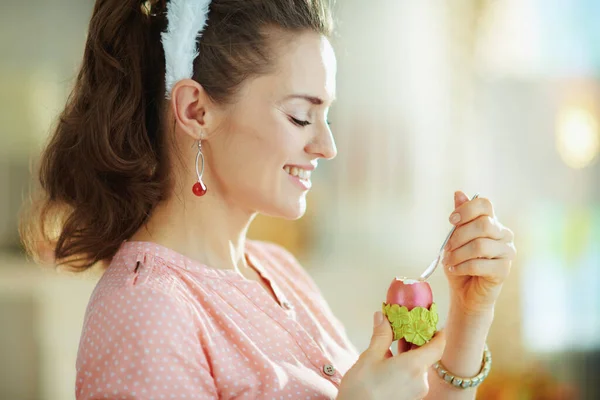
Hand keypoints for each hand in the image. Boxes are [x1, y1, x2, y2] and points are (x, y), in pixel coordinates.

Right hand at [337, 311, 445, 399]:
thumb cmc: (361, 389)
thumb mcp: (369, 358)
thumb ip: (381, 336)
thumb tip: (382, 317)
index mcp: (414, 366)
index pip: (438, 346)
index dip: (437, 332)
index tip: (430, 322)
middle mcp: (420, 380)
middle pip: (427, 355)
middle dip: (416, 340)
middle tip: (404, 326)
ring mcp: (416, 392)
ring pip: (418, 366)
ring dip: (408, 353)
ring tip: (391, 342)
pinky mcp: (409, 399)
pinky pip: (413, 377)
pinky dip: (405, 366)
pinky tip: (388, 361)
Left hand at [443, 191, 516, 315]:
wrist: (465, 293)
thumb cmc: (460, 263)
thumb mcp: (455, 239)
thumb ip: (459, 219)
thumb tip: (458, 193)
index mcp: (491, 222)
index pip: (485, 204)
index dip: (467, 209)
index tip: (452, 221)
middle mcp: (503, 234)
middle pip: (482, 224)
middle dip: (459, 236)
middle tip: (447, 248)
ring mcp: (507, 252)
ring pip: (480, 245)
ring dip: (458, 254)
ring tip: (449, 261)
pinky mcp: (504, 270)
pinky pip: (480, 264)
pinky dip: (462, 267)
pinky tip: (455, 269)